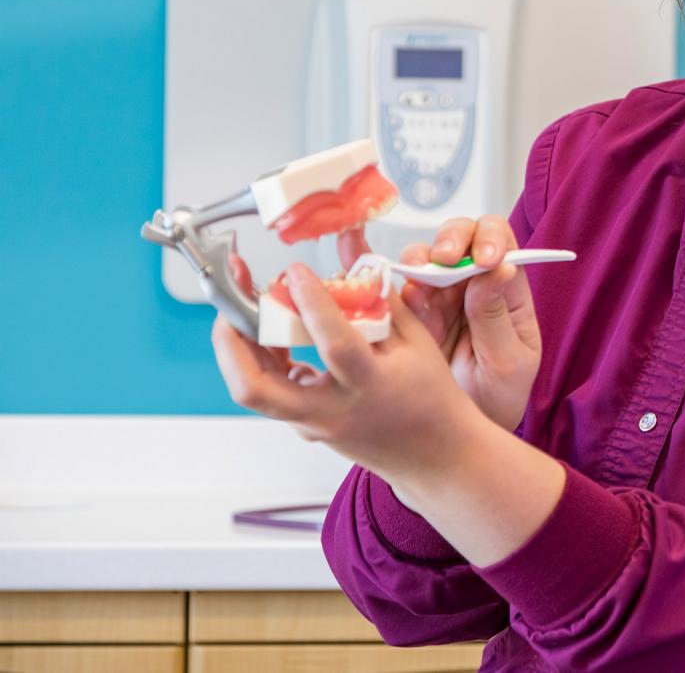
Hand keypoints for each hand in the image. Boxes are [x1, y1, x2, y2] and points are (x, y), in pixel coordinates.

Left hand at [211, 268, 565, 564]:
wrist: (432, 453)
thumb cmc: (430, 396)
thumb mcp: (417, 341)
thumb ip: (380, 298)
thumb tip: (353, 254)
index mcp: (369, 386)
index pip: (333, 345)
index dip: (311, 304)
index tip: (297, 270)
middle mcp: (332, 411)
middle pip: (256, 387)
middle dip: (232, 342)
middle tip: (231, 303)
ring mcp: (312, 423)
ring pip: (253, 391)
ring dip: (238, 348)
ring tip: (244, 309)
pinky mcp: (304, 425)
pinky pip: (269, 391)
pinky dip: (261, 359)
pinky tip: (271, 331)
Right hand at [364, 217, 542, 432]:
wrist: (463, 437)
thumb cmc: (497, 397)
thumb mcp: (508, 363)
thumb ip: (498, 318)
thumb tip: (498, 271)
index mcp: (505, 291)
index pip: (502, 242)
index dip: (491, 239)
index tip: (485, 261)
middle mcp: (470, 285)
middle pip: (458, 238)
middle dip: (449, 241)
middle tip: (444, 260)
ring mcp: (435, 297)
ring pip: (421, 258)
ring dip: (417, 262)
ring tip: (417, 285)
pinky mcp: (405, 315)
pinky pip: (391, 290)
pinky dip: (387, 287)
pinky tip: (392, 300)